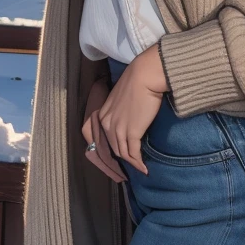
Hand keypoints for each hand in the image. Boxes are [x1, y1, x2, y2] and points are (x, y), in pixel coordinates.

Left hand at [99, 43, 168, 174]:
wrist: (144, 76)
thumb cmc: (136, 81)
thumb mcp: (121, 96)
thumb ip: (120, 108)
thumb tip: (128, 114)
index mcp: (103, 114)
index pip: (99, 137)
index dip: (105, 148)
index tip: (115, 153)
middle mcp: (107, 124)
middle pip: (113, 147)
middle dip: (121, 157)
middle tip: (131, 161)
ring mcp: (118, 130)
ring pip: (123, 153)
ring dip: (132, 162)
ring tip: (140, 166)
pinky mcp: (132, 134)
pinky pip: (134, 154)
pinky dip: (139, 163)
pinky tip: (145, 168)